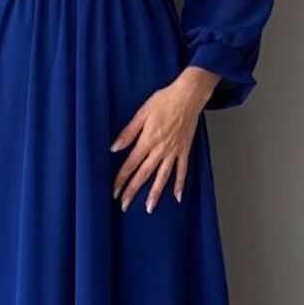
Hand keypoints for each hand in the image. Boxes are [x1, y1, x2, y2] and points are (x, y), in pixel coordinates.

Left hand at [110, 68, 217, 212]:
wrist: (188, 96)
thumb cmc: (165, 100)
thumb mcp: (142, 112)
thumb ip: (128, 132)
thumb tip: (114, 147)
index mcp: (147, 140)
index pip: (131, 164)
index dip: (121, 179)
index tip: (115, 191)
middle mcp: (160, 149)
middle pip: (144, 174)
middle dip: (133, 191)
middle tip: (125, 205)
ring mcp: (174, 151)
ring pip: (163, 177)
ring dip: (155, 194)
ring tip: (149, 208)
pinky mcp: (184, 150)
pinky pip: (182, 171)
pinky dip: (180, 184)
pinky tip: (177, 197)